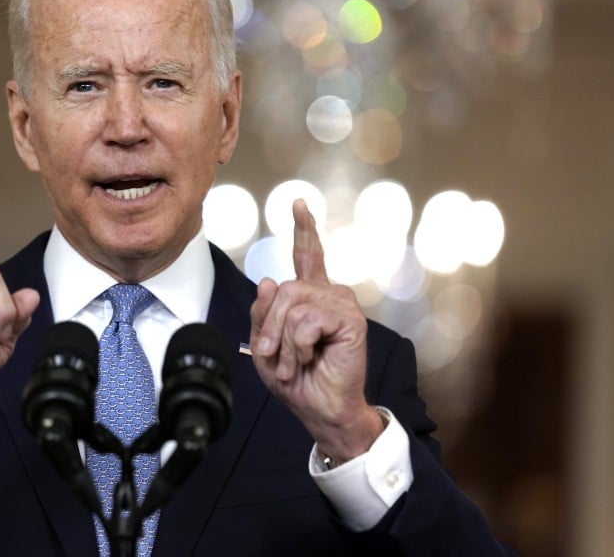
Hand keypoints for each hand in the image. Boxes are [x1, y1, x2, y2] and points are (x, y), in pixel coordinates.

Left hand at [249, 199, 383, 462]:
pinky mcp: (350, 319)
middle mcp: (328, 294)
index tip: (299, 204)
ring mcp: (341, 304)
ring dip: (284, 340)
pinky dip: (298, 346)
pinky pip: (306, 320)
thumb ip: (263, 313)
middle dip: (270, 326)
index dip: (303, 229)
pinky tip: (310, 359)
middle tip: (274, 356)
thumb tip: (268, 281)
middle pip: (282, 288)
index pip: (306, 256)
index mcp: (310, 297)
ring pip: (292, 302)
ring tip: (295, 362)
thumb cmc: (297, 380)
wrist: (320, 410)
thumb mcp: (266, 345)